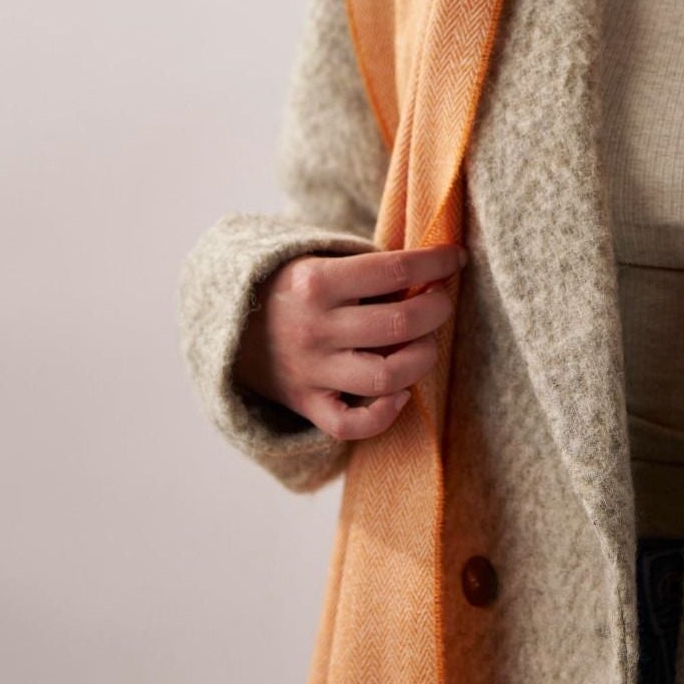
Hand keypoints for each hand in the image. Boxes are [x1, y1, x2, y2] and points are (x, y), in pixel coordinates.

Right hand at [233, 243, 468, 440]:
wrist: (228, 324)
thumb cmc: (293, 286)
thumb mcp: (320, 260)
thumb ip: (369, 268)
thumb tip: (433, 272)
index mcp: (316, 281)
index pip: (394, 269)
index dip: (436, 262)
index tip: (454, 259)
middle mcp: (314, 328)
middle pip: (400, 324)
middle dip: (437, 308)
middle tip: (442, 300)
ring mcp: (310, 370)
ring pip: (387, 376)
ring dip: (423, 358)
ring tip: (426, 343)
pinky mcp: (306, 404)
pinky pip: (352, 424)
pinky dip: (385, 413)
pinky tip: (400, 392)